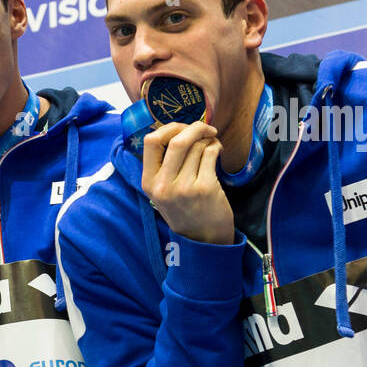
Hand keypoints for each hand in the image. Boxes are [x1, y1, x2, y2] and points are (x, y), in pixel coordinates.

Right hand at [140, 121, 233, 245]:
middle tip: (204, 128)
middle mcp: (163, 185)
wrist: (203, 239)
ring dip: (208, 139)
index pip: (151, 142)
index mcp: (148, 182)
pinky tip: (217, 151)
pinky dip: (216, 147)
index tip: (181, 128)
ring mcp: (184, 187)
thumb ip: (163, 166)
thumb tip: (176, 130)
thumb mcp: (162, 192)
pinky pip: (210, 154)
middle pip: (177, 140)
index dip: (168, 128)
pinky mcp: (205, 188)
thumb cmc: (184, 210)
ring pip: (197, 146)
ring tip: (212, 143)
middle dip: (195, 127)